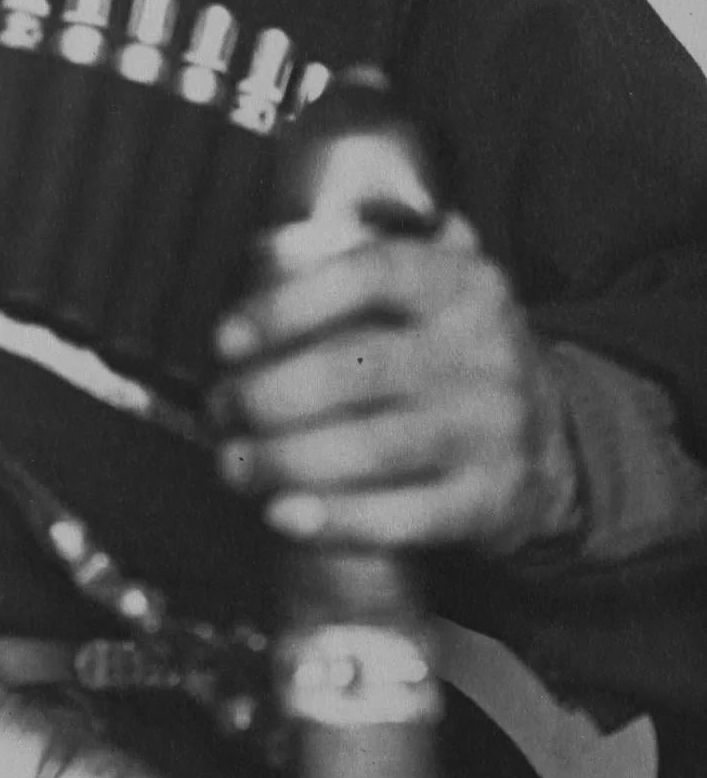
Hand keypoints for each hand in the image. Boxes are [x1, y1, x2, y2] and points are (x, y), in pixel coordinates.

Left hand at [209, 215, 581, 552]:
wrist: (555, 436)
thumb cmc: (454, 352)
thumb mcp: (437, 284)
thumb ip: (367, 257)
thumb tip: (257, 257)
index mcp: (458, 284)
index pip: (366, 277)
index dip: (286, 306)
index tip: (226, 339)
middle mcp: (480, 352)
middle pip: (354, 371)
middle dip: (267, 395)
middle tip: (221, 409)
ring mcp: (490, 429)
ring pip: (371, 449)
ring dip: (285, 461)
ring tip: (235, 463)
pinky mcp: (490, 500)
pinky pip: (404, 517)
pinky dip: (336, 520)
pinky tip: (284, 513)